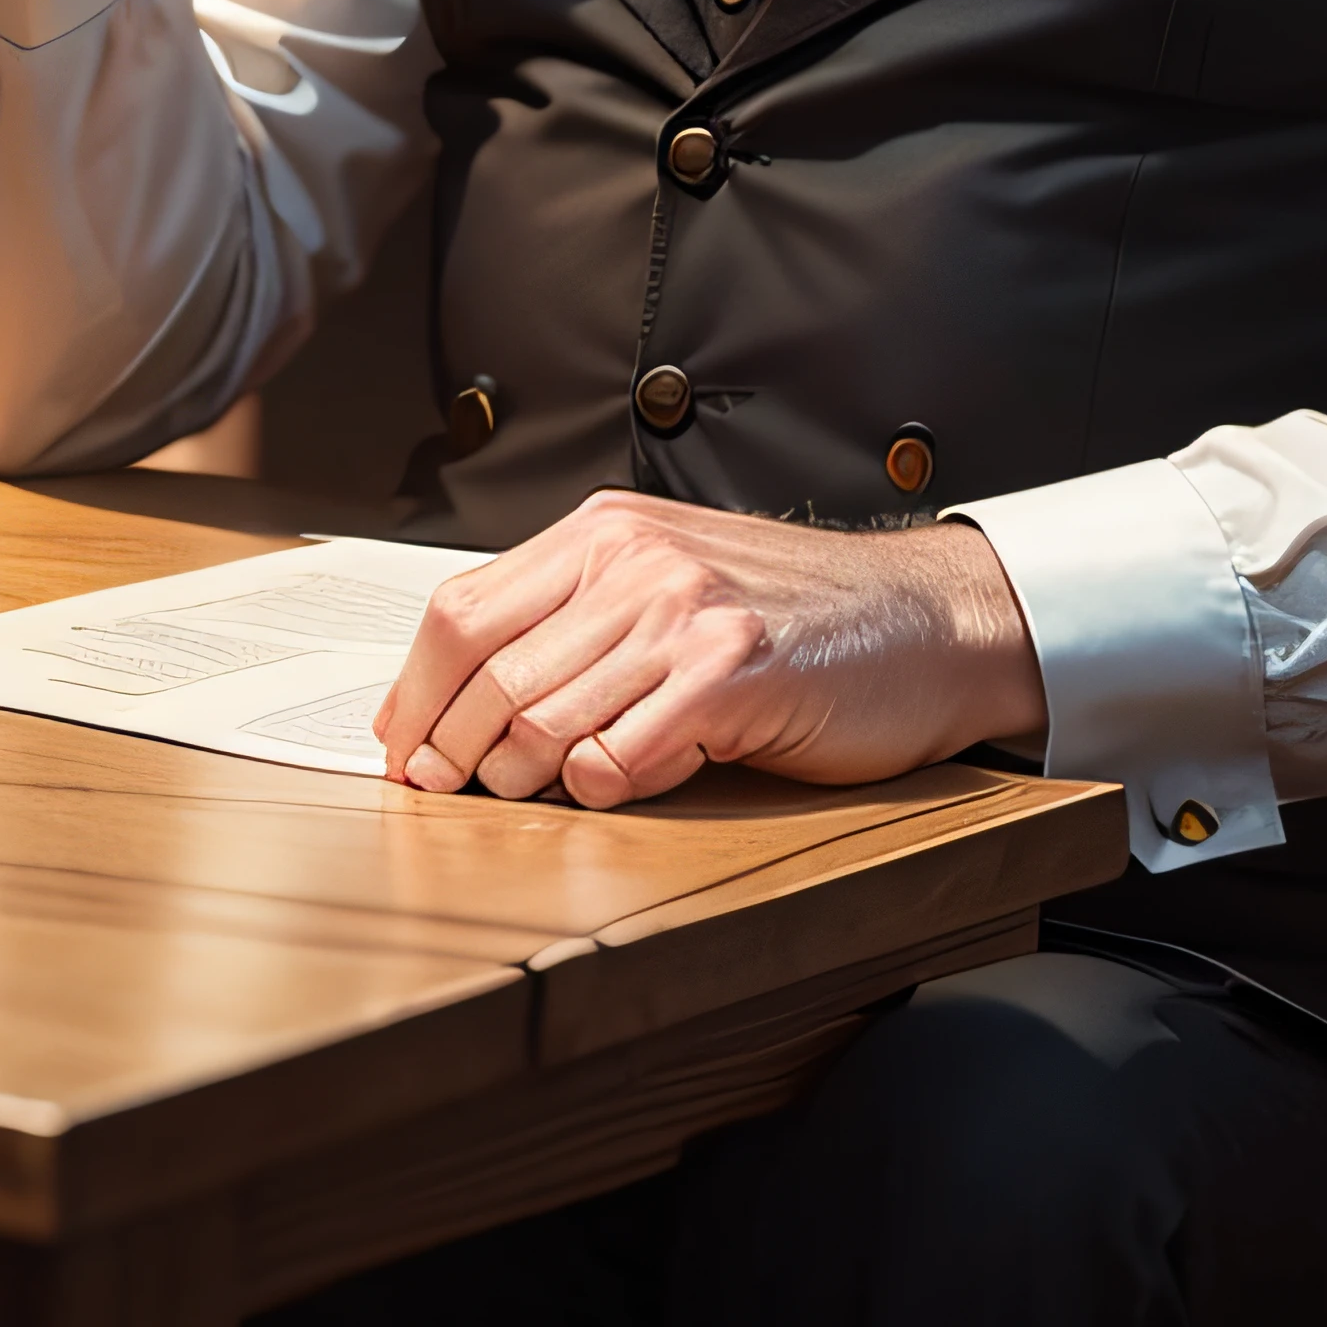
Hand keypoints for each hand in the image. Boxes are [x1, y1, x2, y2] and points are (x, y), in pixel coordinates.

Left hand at [373, 490, 1046, 808]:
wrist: (923, 621)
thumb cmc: (795, 614)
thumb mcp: (669, 580)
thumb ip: (575, 618)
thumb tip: (461, 696)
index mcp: (605, 531)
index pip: (462, 611)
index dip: (415, 694)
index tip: (403, 748)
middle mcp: (635, 560)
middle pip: (488, 676)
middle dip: (455, 755)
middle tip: (455, 796)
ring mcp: (683, 614)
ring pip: (542, 725)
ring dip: (529, 781)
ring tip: (552, 788)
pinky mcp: (731, 675)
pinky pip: (618, 759)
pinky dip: (606, 787)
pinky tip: (633, 777)